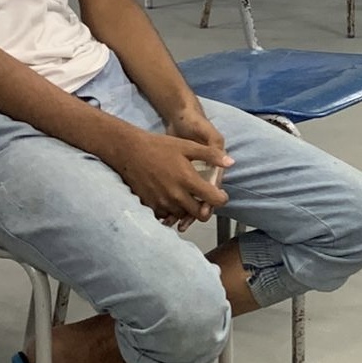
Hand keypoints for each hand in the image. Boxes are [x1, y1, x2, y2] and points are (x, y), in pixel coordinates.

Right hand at [106, 125, 230, 228]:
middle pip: (199, 214)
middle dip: (206, 208)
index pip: (213, 200)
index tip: (220, 195)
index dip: (221, 199)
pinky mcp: (150, 206)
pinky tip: (173, 199)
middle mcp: (176, 196)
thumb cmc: (160, 147)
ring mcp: (162, 203)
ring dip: (189, 210)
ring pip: (182, 216)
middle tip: (205, 199)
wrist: (130, 152)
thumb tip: (231, 162)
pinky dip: (172, 211)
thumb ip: (211, 155)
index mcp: (188, 180)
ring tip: (188, 197)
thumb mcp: (188, 146)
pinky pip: (166, 216)